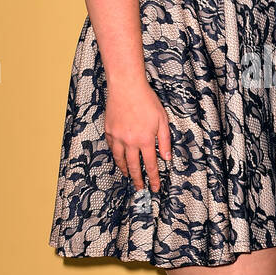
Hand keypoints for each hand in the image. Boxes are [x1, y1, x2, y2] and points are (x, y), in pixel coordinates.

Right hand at [105, 78, 171, 192]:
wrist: (126, 86)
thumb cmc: (146, 100)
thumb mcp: (162, 120)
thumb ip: (165, 140)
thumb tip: (167, 158)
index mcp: (146, 140)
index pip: (151, 165)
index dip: (153, 178)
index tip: (154, 188)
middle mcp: (130, 142)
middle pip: (134, 166)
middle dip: (138, 179)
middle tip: (140, 188)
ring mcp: (117, 137)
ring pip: (120, 160)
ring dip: (125, 170)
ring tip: (128, 175)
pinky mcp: (108, 131)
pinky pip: (112, 148)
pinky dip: (116, 156)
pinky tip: (119, 158)